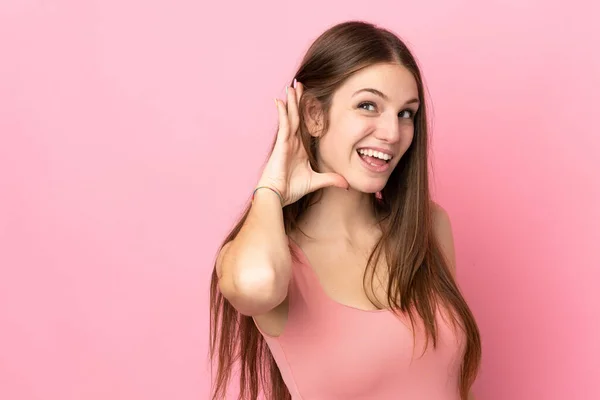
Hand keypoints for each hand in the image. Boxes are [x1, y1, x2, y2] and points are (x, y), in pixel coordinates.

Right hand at [257, 80, 348, 205]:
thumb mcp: (316, 181)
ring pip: (290, 116)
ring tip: (292, 86)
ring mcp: (285, 142)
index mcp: (299, 148)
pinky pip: (283, 125)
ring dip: (291, 101)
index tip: (309, 99)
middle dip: (298, 100)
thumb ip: (331, 179)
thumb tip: (347, 183)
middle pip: (296, 116)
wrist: (277, 196)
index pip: (303, 125)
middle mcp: (292, 142)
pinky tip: (282, 101)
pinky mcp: (280, 145)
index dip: (305, 111)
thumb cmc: (291, 189)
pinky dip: (282, 113)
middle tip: (300, 83)